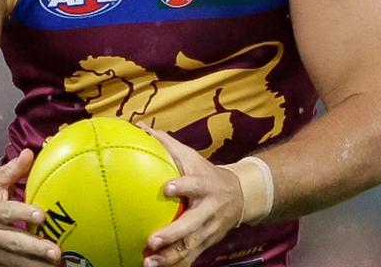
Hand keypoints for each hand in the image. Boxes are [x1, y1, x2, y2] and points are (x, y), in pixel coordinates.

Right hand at [0, 149, 61, 266]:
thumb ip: (13, 169)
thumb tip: (30, 153)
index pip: (7, 212)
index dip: (23, 214)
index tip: (42, 216)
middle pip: (11, 241)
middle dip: (34, 248)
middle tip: (56, 252)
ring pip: (12, 259)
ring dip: (34, 263)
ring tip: (55, 265)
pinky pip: (7, 266)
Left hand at [140, 125, 243, 266]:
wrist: (241, 195)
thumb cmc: (206, 172)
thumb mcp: (191, 156)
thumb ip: (166, 143)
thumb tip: (139, 126)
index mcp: (205, 185)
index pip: (194, 185)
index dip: (183, 186)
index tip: (167, 188)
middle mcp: (209, 209)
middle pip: (193, 224)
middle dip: (174, 233)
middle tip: (152, 240)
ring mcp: (210, 230)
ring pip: (191, 246)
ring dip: (170, 257)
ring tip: (149, 262)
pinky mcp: (208, 244)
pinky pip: (191, 258)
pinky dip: (176, 265)